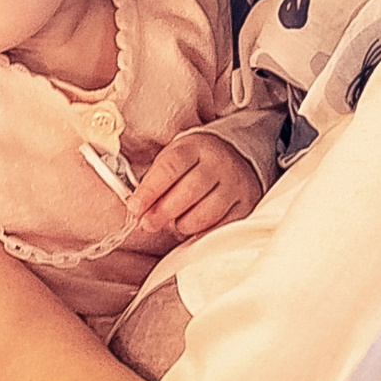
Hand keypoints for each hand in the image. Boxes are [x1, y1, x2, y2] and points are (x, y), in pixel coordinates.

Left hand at [129, 128, 262, 243]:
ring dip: (183, 225)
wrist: (234, 156)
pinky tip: (193, 229)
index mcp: (195, 147)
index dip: (150, 190)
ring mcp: (235, 184)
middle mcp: (218, 163)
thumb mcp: (172, 161)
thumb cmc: (193, 163)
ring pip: (206, 213)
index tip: (135, 207)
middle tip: (148, 223)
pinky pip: (222, 226)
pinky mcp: (246, 204)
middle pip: (189, 191)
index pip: (171, 167)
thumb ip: (155, 183)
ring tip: (174, 224)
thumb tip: (139, 210)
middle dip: (163, 212)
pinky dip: (203, 232)